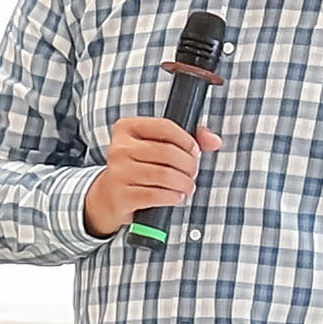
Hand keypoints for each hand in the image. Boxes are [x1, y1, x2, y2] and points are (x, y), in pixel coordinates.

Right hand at [81, 116, 212, 239]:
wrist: (109, 197)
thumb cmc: (139, 167)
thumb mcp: (156, 147)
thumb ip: (187, 139)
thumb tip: (214, 141)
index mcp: (127, 128)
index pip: (165, 126)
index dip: (187, 140)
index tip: (194, 151)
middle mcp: (119, 148)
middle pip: (167, 152)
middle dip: (188, 165)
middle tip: (192, 172)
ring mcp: (118, 172)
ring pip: (164, 175)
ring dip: (183, 183)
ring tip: (187, 186)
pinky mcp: (121, 195)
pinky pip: (156, 195)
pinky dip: (172, 196)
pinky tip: (176, 196)